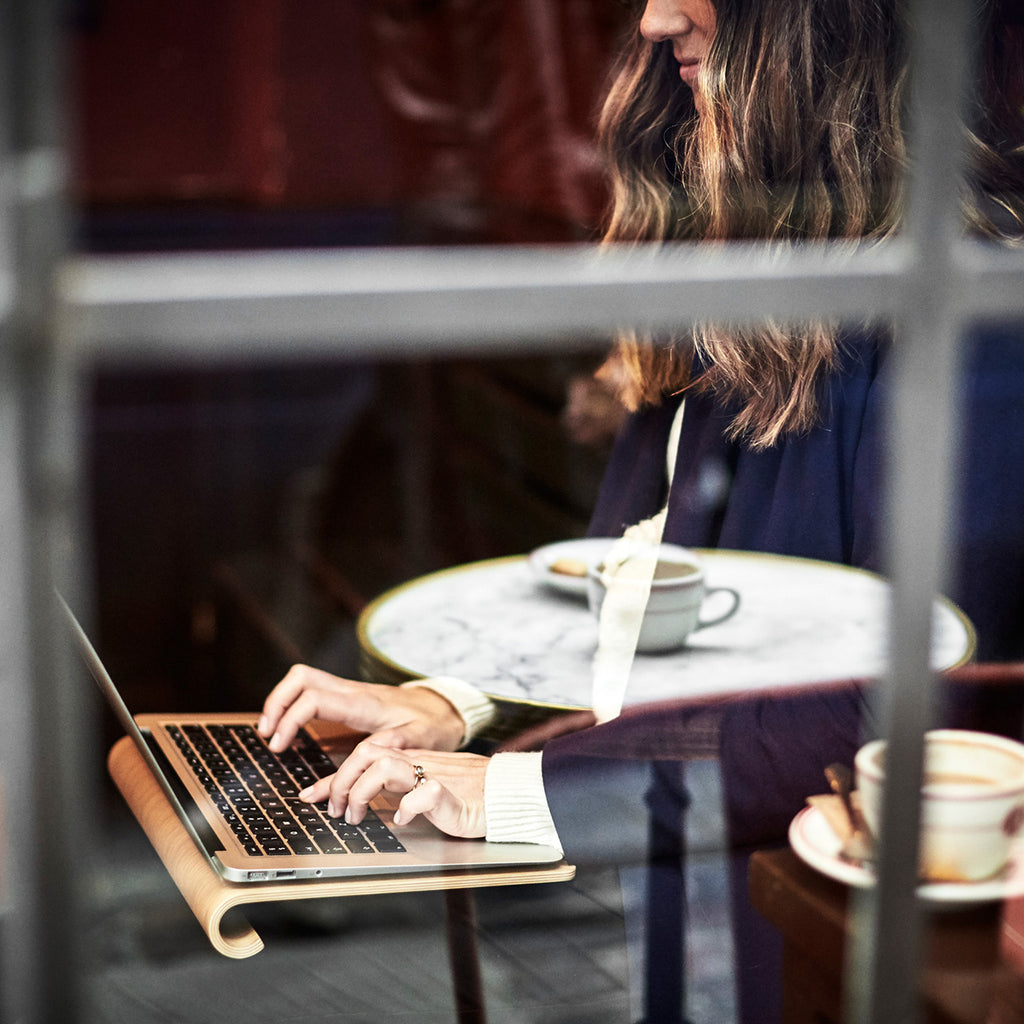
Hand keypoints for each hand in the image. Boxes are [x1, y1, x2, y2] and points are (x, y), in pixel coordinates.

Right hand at [258, 665, 464, 752]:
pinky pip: (313, 692)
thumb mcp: (419, 741)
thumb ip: (389, 749)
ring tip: (271, 733)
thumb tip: (361, 759)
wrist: (446, 707)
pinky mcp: (348, 698)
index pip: (315, 699)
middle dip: (276, 703)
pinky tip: (289, 731)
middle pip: (301, 678)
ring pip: (304, 680)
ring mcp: (349, 691)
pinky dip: (294, 706)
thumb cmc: (434, 724)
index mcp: (365, 703)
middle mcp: (353, 691)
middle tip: (267, 735)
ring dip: (281, 702)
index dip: (289, 719)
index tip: (279, 746)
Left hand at [299, 741, 489, 838]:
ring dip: (363, 791)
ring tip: (359, 817)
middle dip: (343, 781)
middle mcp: (417, 763)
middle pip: (367, 753)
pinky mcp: (450, 793)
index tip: (311, 795)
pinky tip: (401, 820)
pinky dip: (406, 807)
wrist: (506, 793)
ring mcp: (433, 775)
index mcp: (411, 760)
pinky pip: (423, 793)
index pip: (364, 756)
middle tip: (338, 811)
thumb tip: (365, 803)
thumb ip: (397, 790)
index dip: (334, 777)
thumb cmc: (469, 794)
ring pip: (386, 765)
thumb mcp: (424, 788)